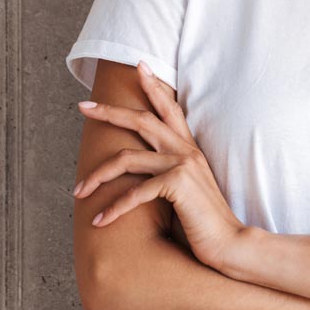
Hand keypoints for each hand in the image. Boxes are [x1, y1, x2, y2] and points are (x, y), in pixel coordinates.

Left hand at [73, 60, 245, 272]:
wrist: (231, 243)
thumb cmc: (205, 222)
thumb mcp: (186, 191)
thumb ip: (169, 176)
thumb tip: (142, 174)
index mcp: (190, 149)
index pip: (170, 109)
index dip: (154, 86)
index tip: (139, 66)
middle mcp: (186, 151)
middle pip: (141, 120)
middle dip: (109, 111)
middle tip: (83, 106)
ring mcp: (182, 165)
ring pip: (127, 157)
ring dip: (97, 175)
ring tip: (79, 190)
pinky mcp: (177, 184)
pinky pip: (135, 192)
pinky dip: (114, 208)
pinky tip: (99, 221)